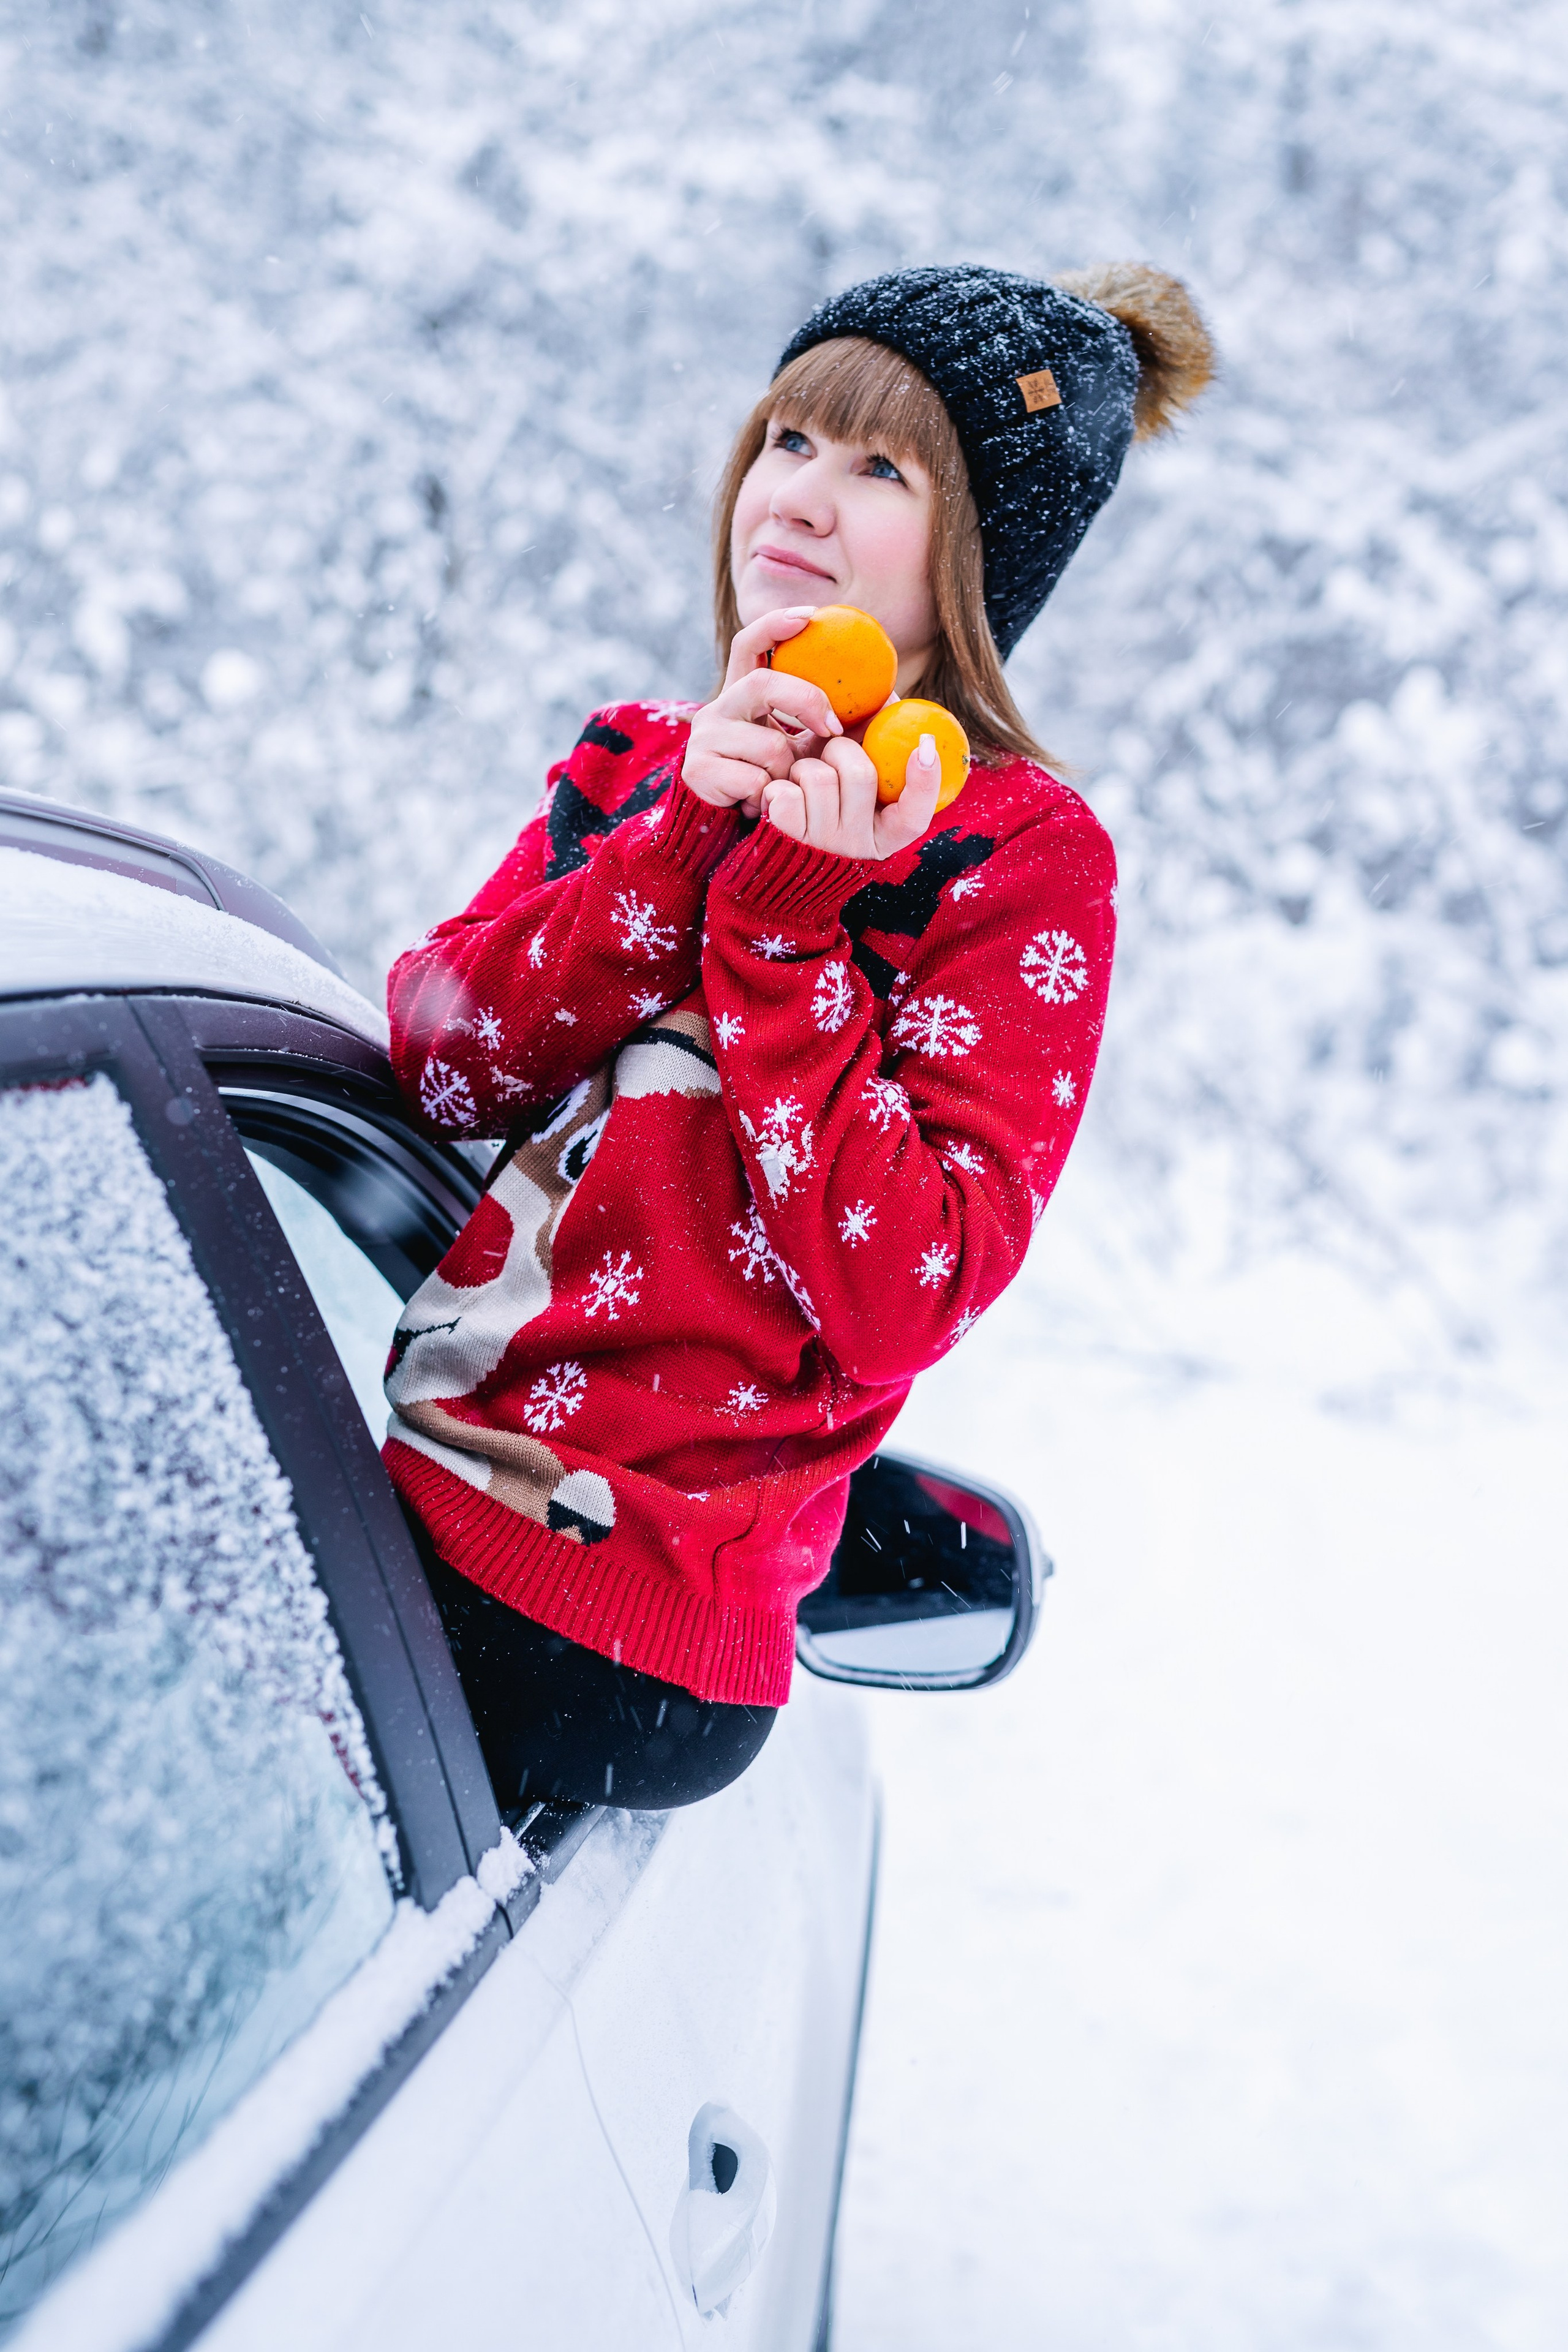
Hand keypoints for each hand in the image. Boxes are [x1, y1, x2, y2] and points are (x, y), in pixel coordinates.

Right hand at [681, 609, 843, 818]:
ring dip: (790, 770)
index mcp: (744, 694)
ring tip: (784, 786)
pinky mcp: (698, 769)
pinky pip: (753, 779)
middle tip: (832, 728)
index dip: (774, 625)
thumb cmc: (781, 781)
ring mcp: (705, 737)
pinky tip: (761, 804)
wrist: (739, 828)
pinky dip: (770, 795)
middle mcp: (719, 707)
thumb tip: (889, 695)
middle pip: (761, 683)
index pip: (750, 645)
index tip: (808, 617)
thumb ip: (840, 719)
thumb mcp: (811, 745)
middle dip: (804, 701)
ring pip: (767, 743)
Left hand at [759, 730, 941, 861]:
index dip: (925, 782)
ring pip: (819, 778)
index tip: (924, 743)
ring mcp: (823, 845)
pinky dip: (779, 783)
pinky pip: (785, 795)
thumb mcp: (854, 763)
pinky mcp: (787, 838)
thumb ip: (877, 737)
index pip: (914, 817)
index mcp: (886, 830)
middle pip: (861, 774)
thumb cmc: (824, 782)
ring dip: (806, 764)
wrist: (777, 808)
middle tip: (829, 755)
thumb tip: (887, 697)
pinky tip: (782, 790)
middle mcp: (858, 844)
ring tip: (802, 777)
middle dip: (840, 748)